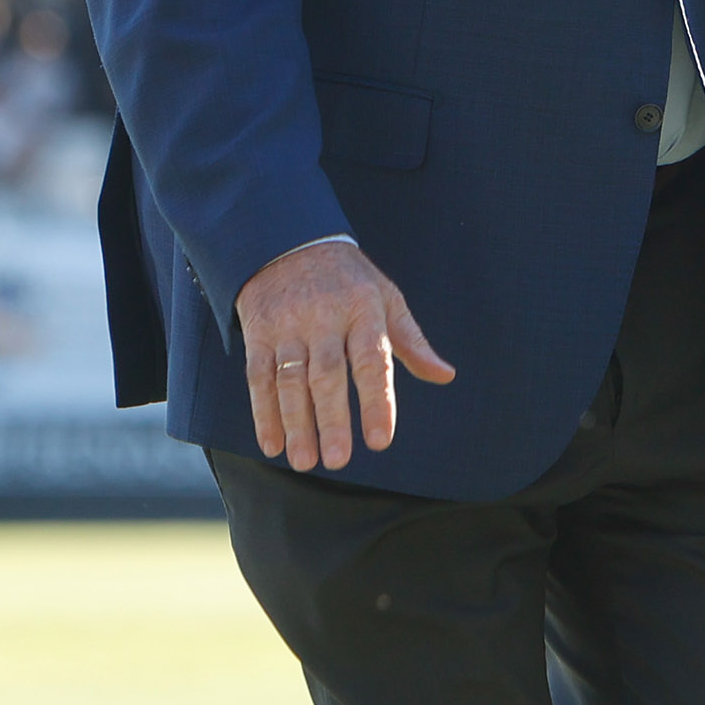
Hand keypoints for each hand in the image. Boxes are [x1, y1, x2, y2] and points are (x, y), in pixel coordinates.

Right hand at [236, 238, 455, 473]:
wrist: (289, 242)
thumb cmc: (348, 280)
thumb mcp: (385, 298)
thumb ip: (411, 341)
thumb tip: (445, 375)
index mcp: (363, 309)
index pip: (371, 360)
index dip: (376, 401)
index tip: (380, 440)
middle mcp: (324, 317)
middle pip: (327, 374)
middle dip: (332, 419)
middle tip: (338, 461)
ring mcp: (288, 326)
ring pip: (290, 379)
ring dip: (296, 423)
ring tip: (305, 461)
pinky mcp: (259, 333)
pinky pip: (258, 377)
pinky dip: (263, 413)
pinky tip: (272, 444)